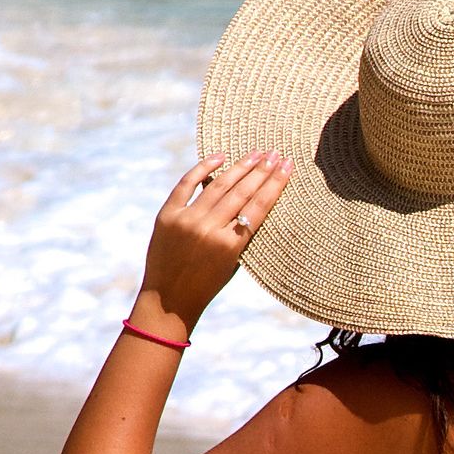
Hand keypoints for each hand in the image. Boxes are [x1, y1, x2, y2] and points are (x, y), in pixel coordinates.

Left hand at [139, 148, 290, 331]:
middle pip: (242, 192)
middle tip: (275, 153)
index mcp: (230, 245)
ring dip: (239, 167)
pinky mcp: (167, 215)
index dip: (275, 184)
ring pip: (218, 185)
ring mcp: (186, 220)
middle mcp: (209, 229)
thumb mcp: (233, 264)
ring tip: (255, 154)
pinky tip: (219, 157)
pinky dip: (202, 169)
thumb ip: (241, 234)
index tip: (287, 166)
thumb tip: (251, 198)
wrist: (169, 300)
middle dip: (261, 170)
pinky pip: (186, 185)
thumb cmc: (207, 285)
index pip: (259, 206)